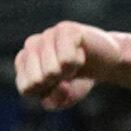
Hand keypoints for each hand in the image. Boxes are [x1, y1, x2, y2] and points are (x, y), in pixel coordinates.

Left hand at [15, 20, 130, 112]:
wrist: (106, 61)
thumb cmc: (78, 80)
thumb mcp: (62, 99)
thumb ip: (52, 102)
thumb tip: (59, 83)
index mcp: (23, 61)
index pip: (26, 88)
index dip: (46, 93)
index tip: (56, 83)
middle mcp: (31, 44)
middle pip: (37, 81)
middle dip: (56, 84)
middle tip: (67, 72)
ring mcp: (47, 34)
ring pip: (51, 71)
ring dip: (69, 73)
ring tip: (74, 62)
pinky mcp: (65, 29)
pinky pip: (66, 60)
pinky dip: (78, 62)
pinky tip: (80, 52)